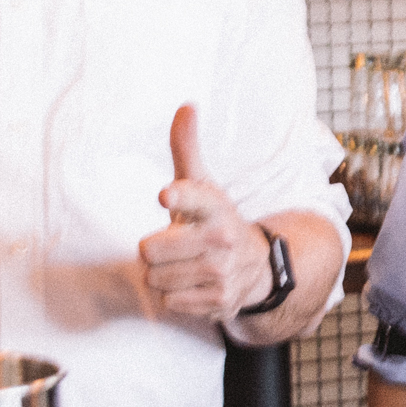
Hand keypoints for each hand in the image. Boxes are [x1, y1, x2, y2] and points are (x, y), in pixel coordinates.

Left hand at [138, 105, 272, 328]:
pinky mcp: (219, 301)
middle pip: (149, 250)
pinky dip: (176, 296)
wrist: (256, 266)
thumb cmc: (213, 220)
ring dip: (163, 275)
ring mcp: (222, 272)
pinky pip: (170, 301)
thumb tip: (186, 105)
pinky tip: (193, 285)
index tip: (166, 195)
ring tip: (184, 265)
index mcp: (215, 205)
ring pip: (155, 279)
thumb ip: (186, 148)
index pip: (193, 196)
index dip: (178, 195)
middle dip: (154, 250)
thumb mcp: (203, 184)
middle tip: (173, 246)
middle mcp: (221, 238)